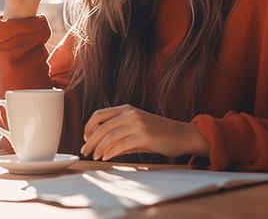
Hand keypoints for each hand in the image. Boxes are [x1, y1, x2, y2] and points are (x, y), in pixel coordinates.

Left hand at [80, 104, 208, 160]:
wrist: (182, 135)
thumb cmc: (159, 134)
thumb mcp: (137, 129)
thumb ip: (120, 134)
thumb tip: (101, 146)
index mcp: (127, 109)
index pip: (99, 114)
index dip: (88, 127)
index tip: (85, 138)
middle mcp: (130, 113)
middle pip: (101, 126)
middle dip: (90, 140)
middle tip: (85, 151)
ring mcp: (137, 123)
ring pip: (109, 136)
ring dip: (98, 148)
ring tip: (95, 157)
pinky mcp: (143, 135)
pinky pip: (120, 144)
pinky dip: (110, 152)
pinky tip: (105, 158)